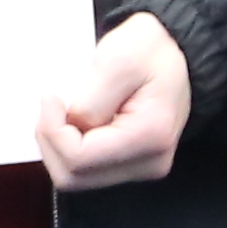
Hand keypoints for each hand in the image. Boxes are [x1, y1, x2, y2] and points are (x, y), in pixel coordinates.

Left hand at [38, 11, 191, 189]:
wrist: (175, 52)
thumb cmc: (151, 50)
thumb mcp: (116, 61)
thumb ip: (90, 100)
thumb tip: (66, 126)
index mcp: (149, 136)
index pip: (78, 159)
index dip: (52, 130)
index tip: (51, 97)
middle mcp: (149, 162)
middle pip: (73, 176)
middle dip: (51, 141)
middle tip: (52, 106)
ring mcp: (140, 166)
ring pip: (76, 177)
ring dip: (58, 145)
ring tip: (62, 111)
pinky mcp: (131, 163)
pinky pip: (86, 169)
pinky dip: (69, 147)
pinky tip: (74, 121)